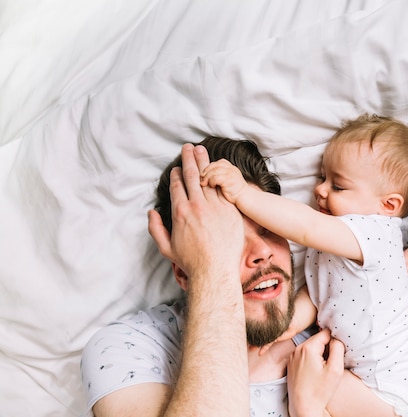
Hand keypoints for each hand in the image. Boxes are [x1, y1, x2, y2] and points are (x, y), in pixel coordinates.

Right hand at [148, 144, 243, 279]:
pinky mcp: (229, 210)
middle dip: (188, 159)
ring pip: (208, 178)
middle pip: (191, 176)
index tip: (175, 167)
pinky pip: (223, 189)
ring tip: (202, 150)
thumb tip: (151, 213)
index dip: (175, 174)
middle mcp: (196, 205)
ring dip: (204, 162)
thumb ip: (156, 229)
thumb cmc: (190, 261)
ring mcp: (214, 206)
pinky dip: (219, 177)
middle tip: (188, 147)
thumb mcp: (166, 248)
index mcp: (180, 212)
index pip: (176, 186)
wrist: (215, 270)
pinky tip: (219, 167)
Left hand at [200, 158, 247, 204]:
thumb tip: (205, 176)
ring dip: (206, 177)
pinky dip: (211, 181)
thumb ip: (219, 176)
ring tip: (204, 183)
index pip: (217, 163)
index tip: (203, 174)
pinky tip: (212, 186)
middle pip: (214, 165)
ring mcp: (231, 173)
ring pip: (213, 170)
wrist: (246, 199)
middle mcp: (231, 169)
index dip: (209, 167)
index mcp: (231, 168)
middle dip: (205, 171)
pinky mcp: (229, 180)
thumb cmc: (235, 193)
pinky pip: (215, 177)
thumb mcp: (227, 182)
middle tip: (201, 178)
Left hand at [287, 328, 344, 416]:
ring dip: (319, 354)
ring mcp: (292, 357)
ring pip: (311, 347)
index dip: (334, 341)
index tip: (337, 353)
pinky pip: (304, 355)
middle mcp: (297, 349)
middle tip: (330, 363)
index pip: (325, 333)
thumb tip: (336, 338)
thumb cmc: (319, 391)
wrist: (303, 407)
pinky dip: (311, 359)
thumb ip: (338, 348)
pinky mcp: (291, 364)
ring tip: (323, 369)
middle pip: (317, 340)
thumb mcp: (335, 369)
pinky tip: (315, 372)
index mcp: (308, 348)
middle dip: (326, 347)